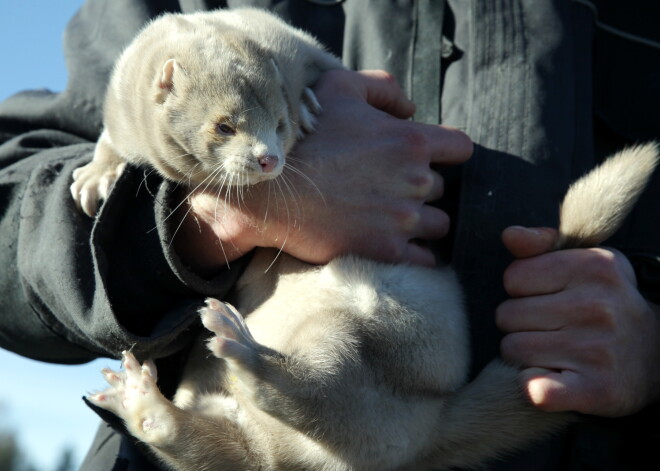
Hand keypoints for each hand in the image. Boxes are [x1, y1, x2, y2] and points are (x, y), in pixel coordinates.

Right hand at [175, 69, 471, 270]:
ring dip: (422, 222)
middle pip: (443, 189)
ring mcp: (403, 219)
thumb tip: (411, 108)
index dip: (448, 152)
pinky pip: (425, 258)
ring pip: (438, 225)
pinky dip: (417, 254)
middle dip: (423, 188)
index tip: (430, 158)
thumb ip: (383, 88)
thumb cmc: (305, 136)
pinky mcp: (388, 250)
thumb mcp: (339, 88)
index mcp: (411, 141)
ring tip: (394, 218)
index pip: (462, 148)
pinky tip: (396, 243)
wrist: (272, 192)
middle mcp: (415, 181)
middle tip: (392, 188)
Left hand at [496, 226, 659, 416]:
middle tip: (550, 328)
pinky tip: (548, 380)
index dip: (522, 290)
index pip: (513, 277)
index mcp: (593, 266)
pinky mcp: (596, 390)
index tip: (547, 297)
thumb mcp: (585, 262)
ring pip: (512, 349)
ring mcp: (597, 350)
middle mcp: (596, 306)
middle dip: (520, 323)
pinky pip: (535, 389)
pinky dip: (532, 387)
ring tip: (554, 350)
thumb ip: (542, 245)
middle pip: (507, 315)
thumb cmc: (607, 303)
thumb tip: (509, 235)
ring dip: (524, 353)